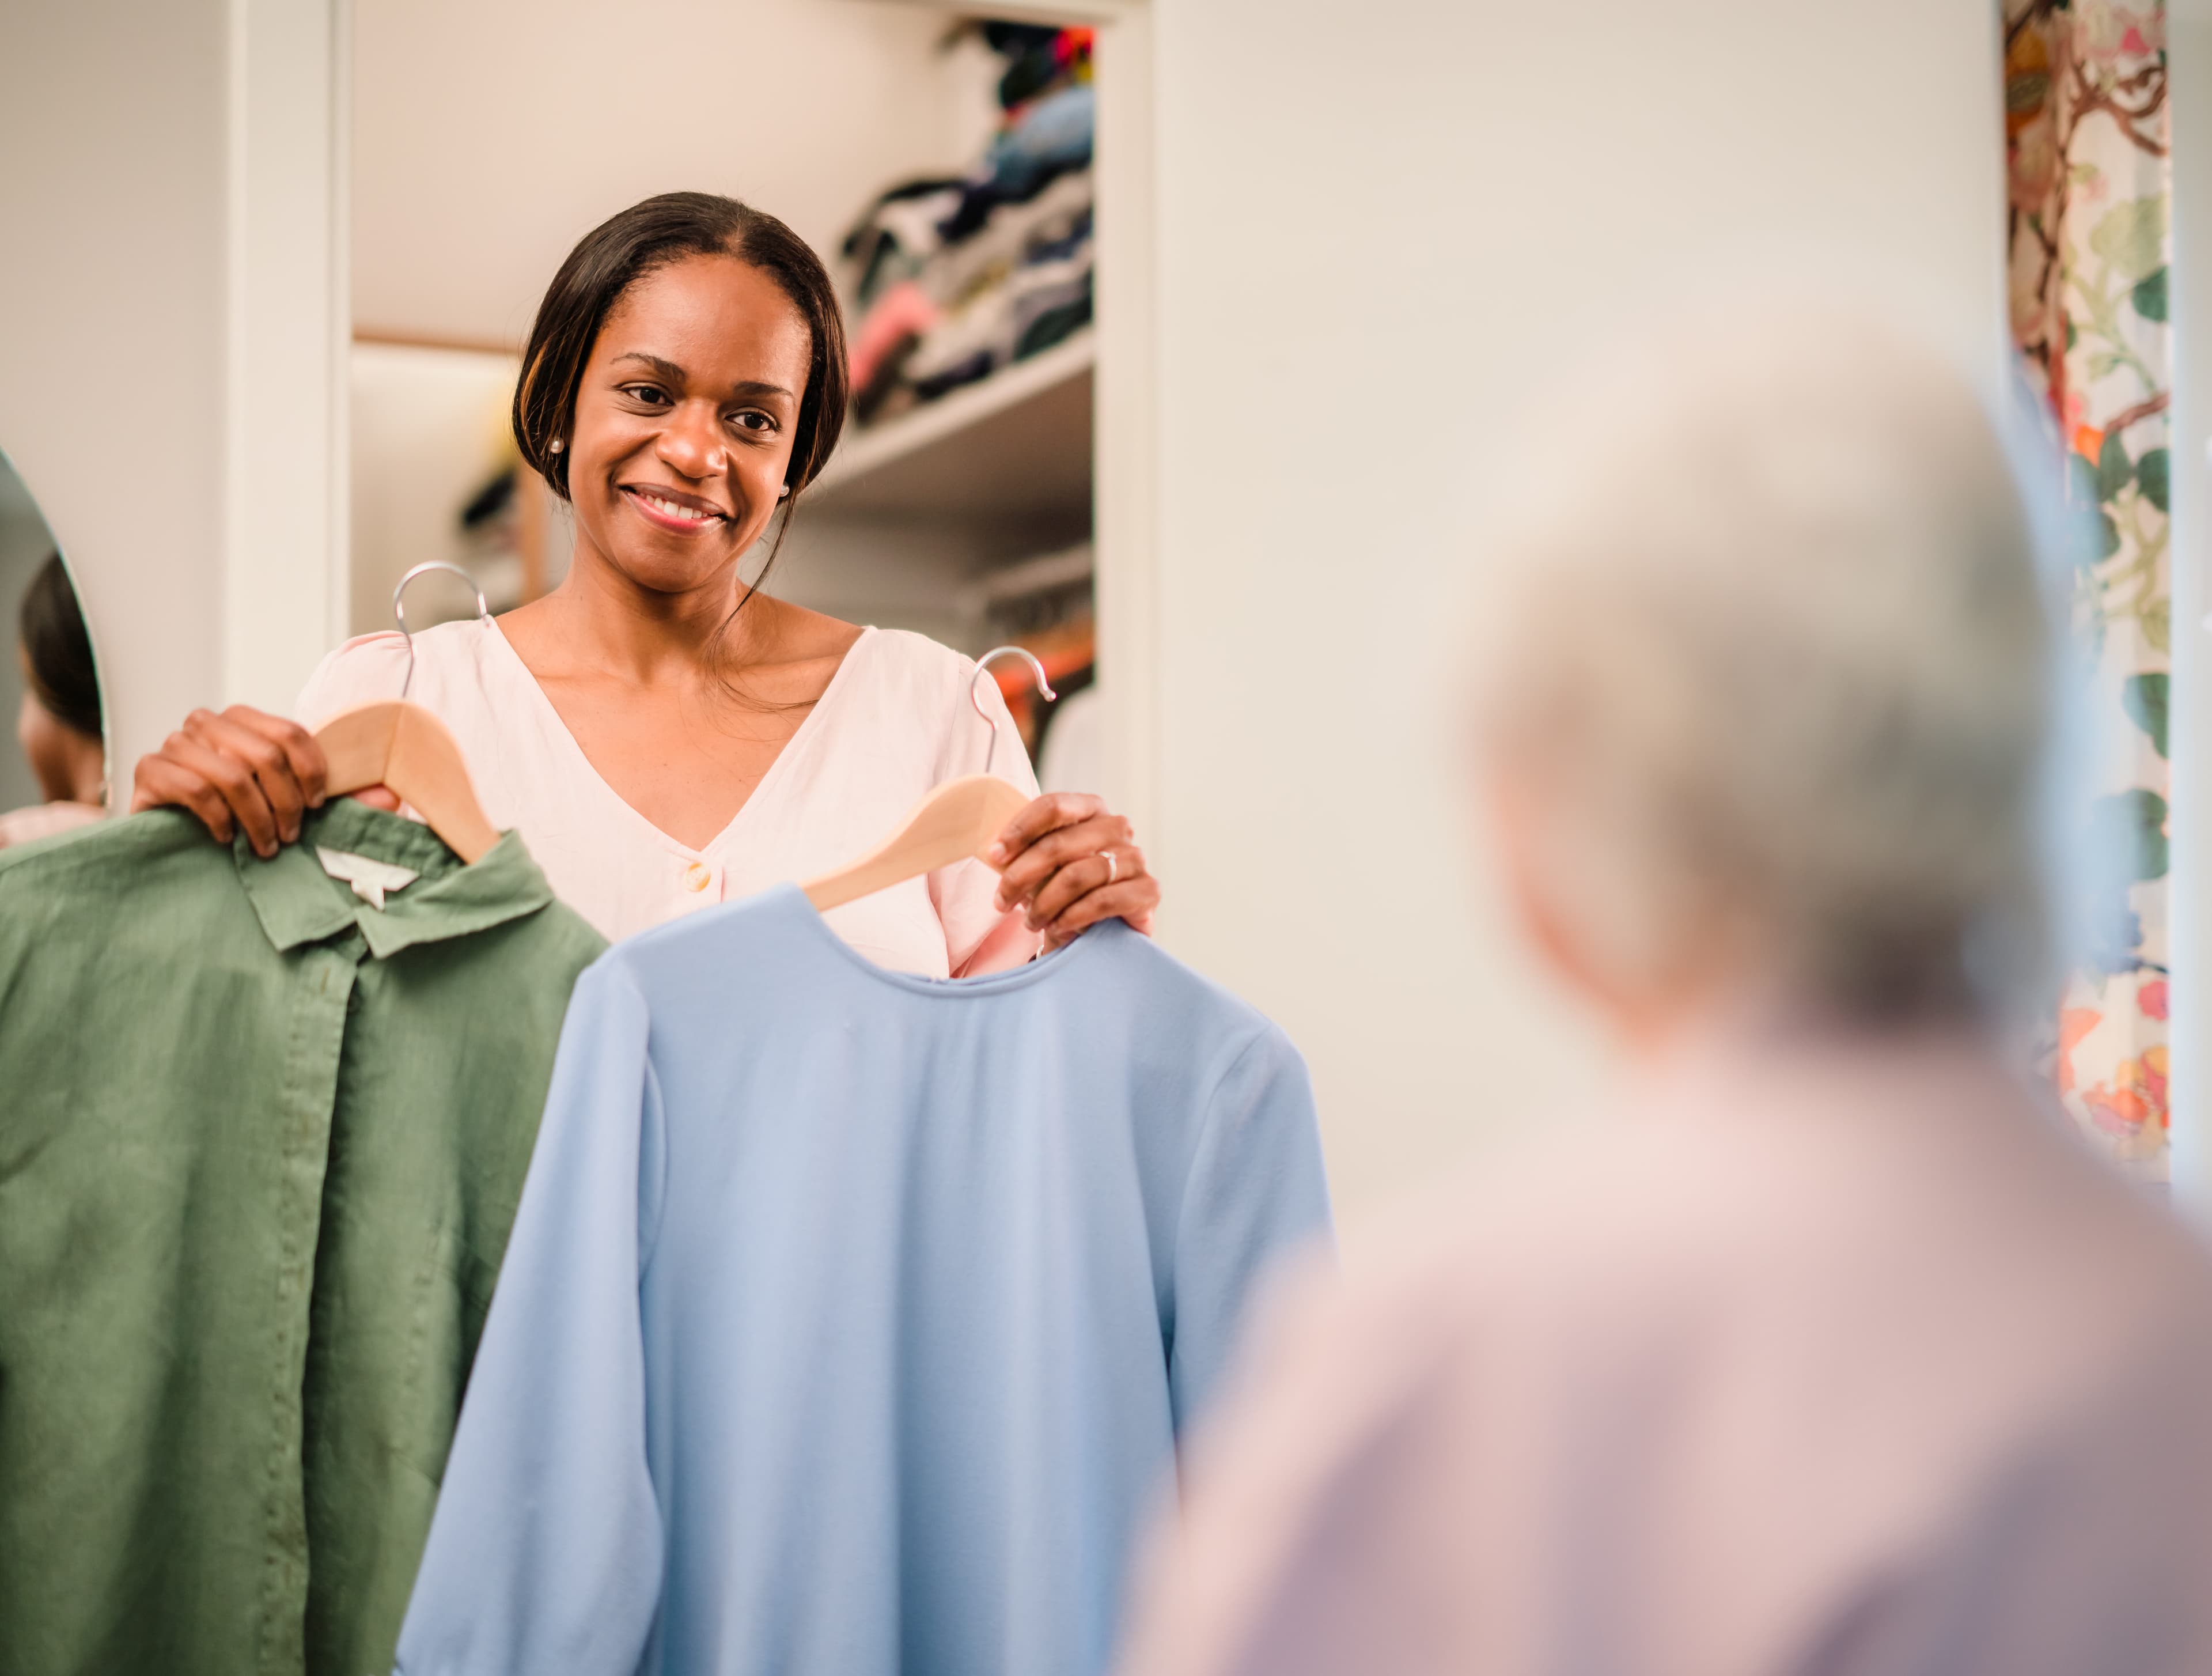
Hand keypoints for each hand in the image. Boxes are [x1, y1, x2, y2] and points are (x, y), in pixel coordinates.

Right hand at [130, 705, 398, 857]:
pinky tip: (226, 839)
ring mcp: (175, 744)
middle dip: (286, 803)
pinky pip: (193, 788)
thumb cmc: (240, 816)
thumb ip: (342, 798)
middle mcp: (208, 723)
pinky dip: (219, 819)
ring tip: (264, 846)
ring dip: (256, 817)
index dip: (311, 773)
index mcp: (245, 720)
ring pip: (230, 773)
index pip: (290, 733)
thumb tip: (391, 796)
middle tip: (290, 837)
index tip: (318, 807)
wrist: (174, 840)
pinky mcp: (149, 770)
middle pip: (264, 753)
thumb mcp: (294, 806)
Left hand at [987, 792, 1158, 952]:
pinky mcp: (1148, 890)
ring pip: (1077, 875)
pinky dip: (1072, 917)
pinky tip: (1058, 928)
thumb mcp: (1041, 866)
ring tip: (1031, 922)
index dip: (1019, 830)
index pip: (1053, 806)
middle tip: (1001, 902)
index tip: (994, 856)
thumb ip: (1023, 851)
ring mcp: (1135, 857)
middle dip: (1021, 876)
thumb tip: (993, 851)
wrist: (1100, 931)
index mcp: (1090, 808)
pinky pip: (1102, 900)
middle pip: (1059, 844)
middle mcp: (1116, 827)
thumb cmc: (1064, 891)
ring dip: (1044, 904)